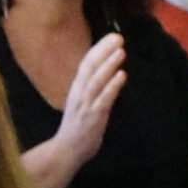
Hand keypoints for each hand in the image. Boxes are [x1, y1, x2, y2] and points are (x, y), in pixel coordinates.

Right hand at [53, 33, 126, 162]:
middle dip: (104, 51)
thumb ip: (92, 88)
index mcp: (76, 88)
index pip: (86, 63)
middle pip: (89, 67)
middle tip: (118, 37)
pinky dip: (112, 86)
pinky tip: (122, 76)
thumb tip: (106, 73)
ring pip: (96, 80)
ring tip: (121, 52)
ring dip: (108, 65)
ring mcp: (85, 105)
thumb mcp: (82, 103)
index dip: (99, 48)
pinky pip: (103, 99)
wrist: (66, 151)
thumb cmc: (76, 127)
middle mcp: (78, 93)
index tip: (112, 37)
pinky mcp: (93, 117)